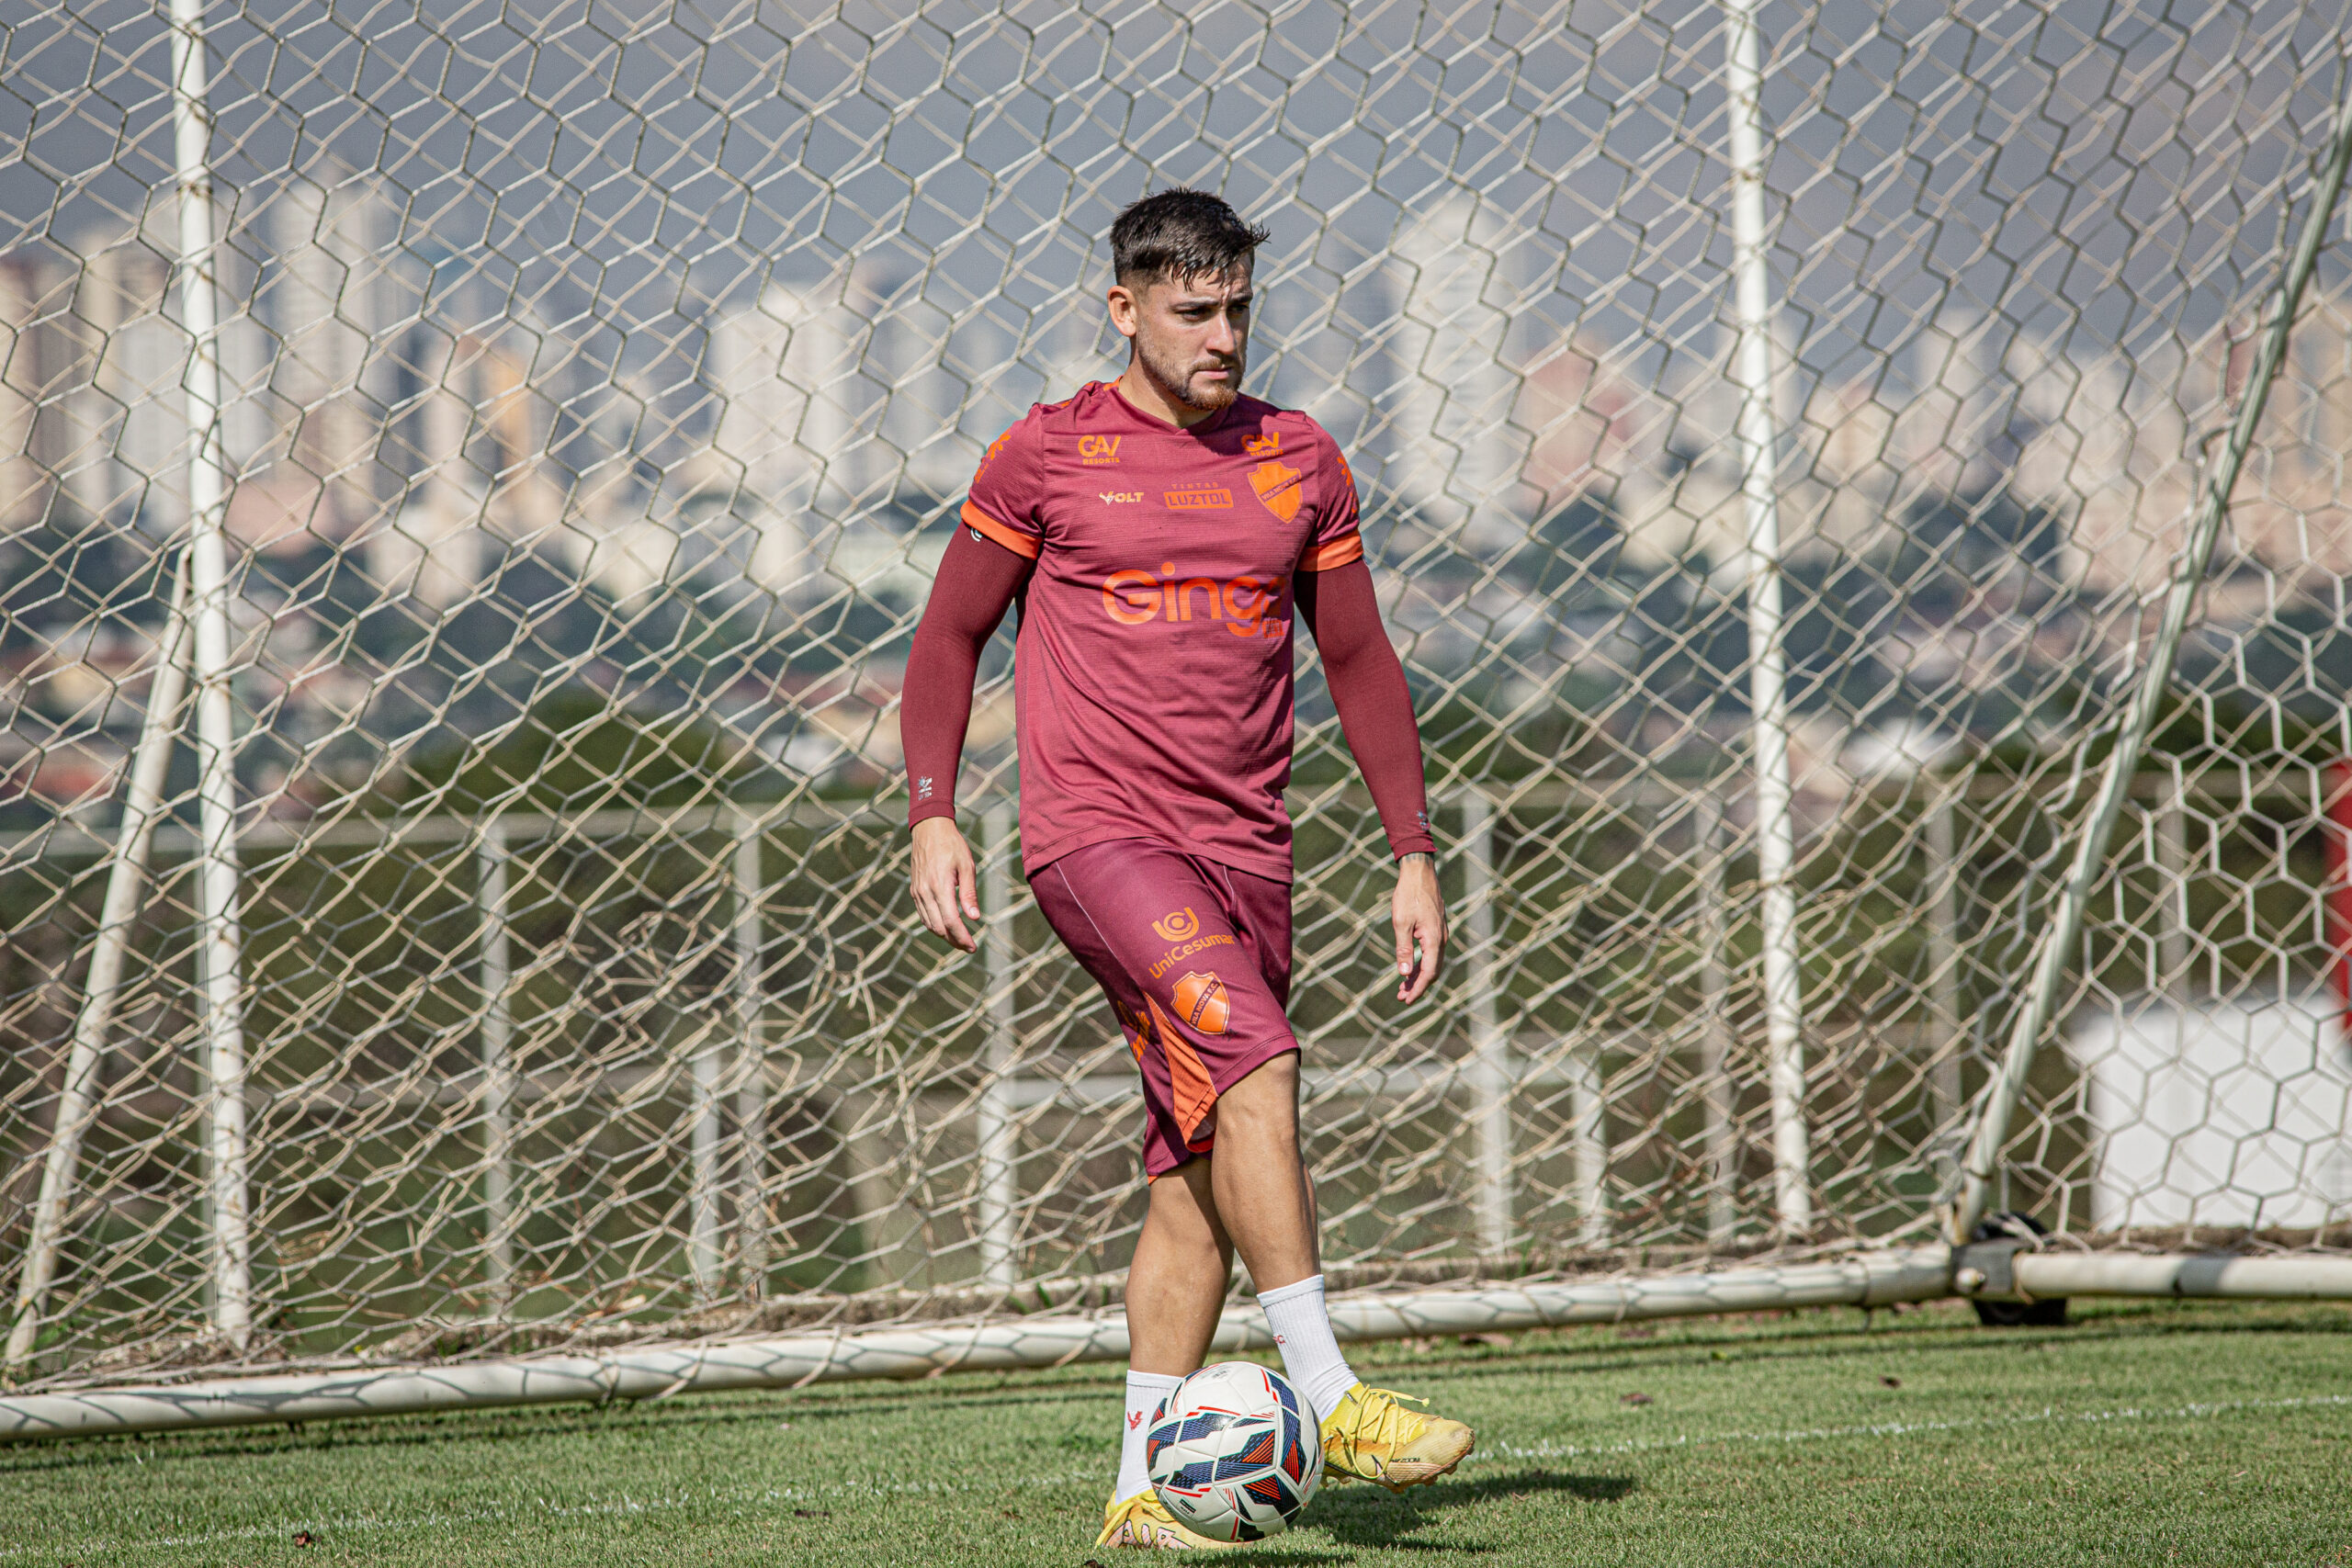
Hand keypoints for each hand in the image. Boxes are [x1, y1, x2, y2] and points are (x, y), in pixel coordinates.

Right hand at [911, 816, 979, 951]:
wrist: (929, 829)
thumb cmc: (952, 845)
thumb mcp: (967, 866)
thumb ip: (969, 893)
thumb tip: (974, 917)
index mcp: (940, 886)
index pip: (951, 921)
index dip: (962, 937)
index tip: (973, 946)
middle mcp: (925, 892)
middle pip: (939, 927)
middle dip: (955, 940)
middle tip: (969, 946)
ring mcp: (917, 892)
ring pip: (929, 924)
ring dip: (945, 936)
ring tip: (960, 939)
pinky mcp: (914, 891)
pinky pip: (923, 915)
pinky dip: (934, 925)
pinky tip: (946, 927)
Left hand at [1392, 851, 1444, 1002]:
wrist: (1420, 873)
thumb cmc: (1408, 895)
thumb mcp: (1401, 923)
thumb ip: (1403, 949)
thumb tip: (1403, 973)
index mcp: (1434, 939)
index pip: (1429, 973)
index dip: (1418, 989)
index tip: (1406, 1001)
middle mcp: (1442, 939)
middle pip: (1433, 971)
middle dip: (1418, 986)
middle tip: (1402, 997)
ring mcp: (1441, 934)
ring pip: (1433, 963)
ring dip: (1419, 976)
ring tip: (1403, 987)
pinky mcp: (1437, 929)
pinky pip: (1432, 953)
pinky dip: (1421, 964)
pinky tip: (1410, 968)